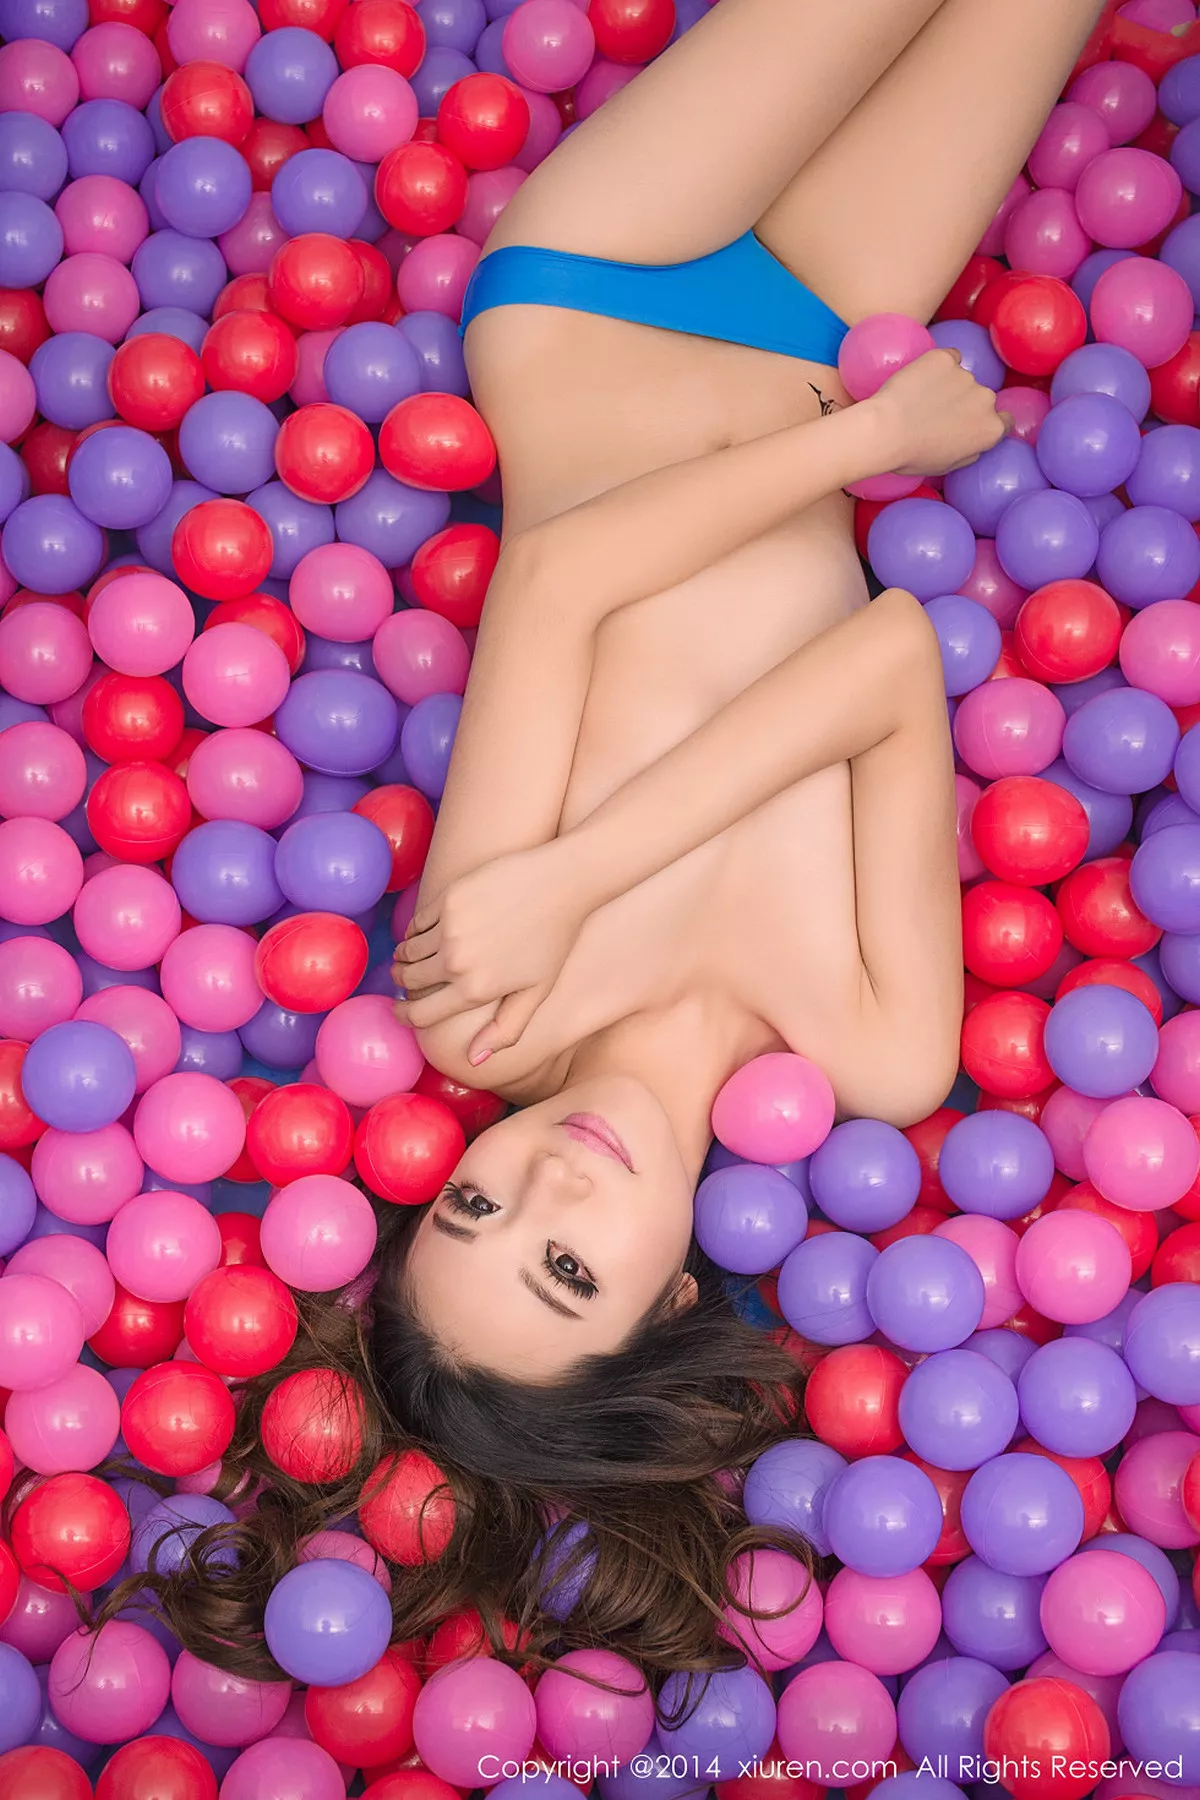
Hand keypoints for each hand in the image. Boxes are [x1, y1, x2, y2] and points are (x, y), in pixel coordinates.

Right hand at [393, 842, 587, 1063]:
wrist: (560, 883)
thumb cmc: (554, 940)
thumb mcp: (536, 992)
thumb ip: (506, 1030)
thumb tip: (474, 1061)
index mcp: (475, 989)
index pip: (420, 1014)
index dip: (404, 1016)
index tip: (399, 1012)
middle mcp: (456, 961)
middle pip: (407, 982)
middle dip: (403, 985)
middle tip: (405, 982)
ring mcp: (449, 928)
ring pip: (406, 952)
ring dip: (405, 959)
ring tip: (412, 959)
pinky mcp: (447, 899)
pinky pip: (415, 924)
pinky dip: (414, 933)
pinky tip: (423, 935)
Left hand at [868, 348, 1010, 476]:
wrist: (885, 430)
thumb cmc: (912, 455)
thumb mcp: (947, 465)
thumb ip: (970, 450)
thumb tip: (976, 441)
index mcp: (990, 429)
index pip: (1004, 420)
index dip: (986, 420)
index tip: (969, 423)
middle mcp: (986, 400)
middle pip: (981, 398)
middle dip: (964, 403)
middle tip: (935, 413)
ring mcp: (967, 376)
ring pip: (962, 378)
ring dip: (947, 385)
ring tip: (920, 399)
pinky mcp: (945, 358)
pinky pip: (949, 357)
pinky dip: (938, 365)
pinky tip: (921, 378)